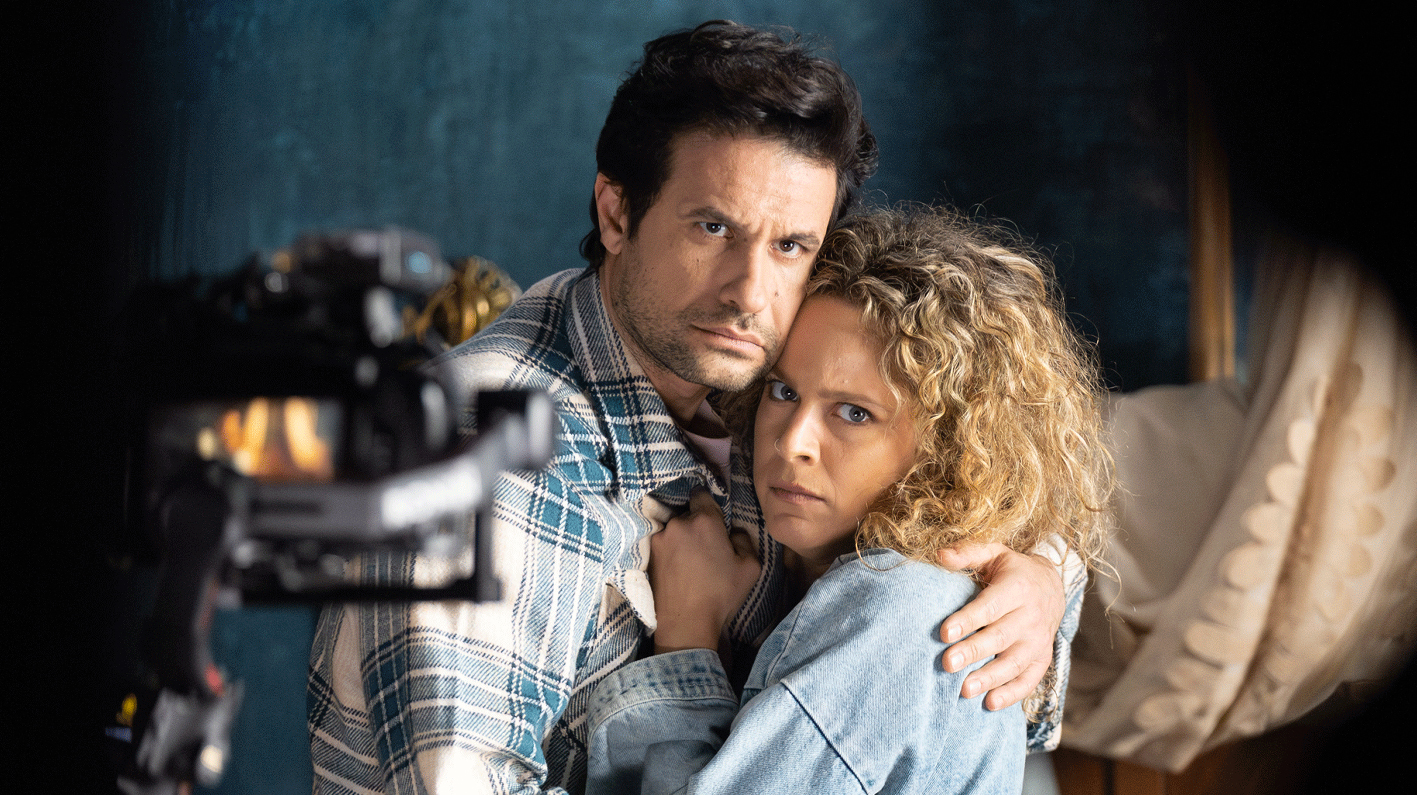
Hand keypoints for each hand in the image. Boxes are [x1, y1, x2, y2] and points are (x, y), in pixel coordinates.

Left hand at [649, 489, 760, 654]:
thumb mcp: (751, 566)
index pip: (702, 496)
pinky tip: (677, 569)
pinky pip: (662, 544)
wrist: (686, 623)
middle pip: (688, 515)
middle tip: (706, 548)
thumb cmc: (721, 594)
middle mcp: (678, 523)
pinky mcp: (648, 554)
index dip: (709, 507)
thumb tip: (732, 532)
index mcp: (705, 521)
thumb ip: (744, 539)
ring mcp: (659, 538)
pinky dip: (669, 551)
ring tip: (689, 562)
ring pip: (674, 530)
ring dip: (681, 539)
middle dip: (696, 526)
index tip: (714, 522)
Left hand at [935, 542, 1063, 709]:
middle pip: (1001, 637)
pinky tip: (990, 704)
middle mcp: (1032, 616)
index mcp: (1018, 587)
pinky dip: (1012, 694)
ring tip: (964, 690)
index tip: (944, 633)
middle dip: (973, 652)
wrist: (1052, 586)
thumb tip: (940, 555)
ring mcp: (1039, 640)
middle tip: (947, 664)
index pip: (991, 606)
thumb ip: (968, 553)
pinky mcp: (1042, 659)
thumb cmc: (1012, 571)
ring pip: (1014, 662)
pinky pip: (1030, 680)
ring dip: (990, 678)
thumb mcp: (994, 553)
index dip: (968, 619)